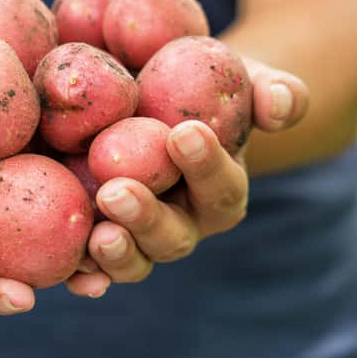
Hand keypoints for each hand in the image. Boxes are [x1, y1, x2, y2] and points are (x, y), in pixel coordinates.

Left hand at [65, 56, 308, 292]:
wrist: (154, 100)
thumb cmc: (202, 92)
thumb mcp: (240, 81)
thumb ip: (271, 90)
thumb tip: (283, 103)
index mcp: (220, 191)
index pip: (221, 186)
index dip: (206, 164)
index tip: (183, 133)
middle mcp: (182, 224)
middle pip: (173, 235)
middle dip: (147, 218)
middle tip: (117, 191)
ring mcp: (138, 238)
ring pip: (134, 259)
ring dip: (117, 253)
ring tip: (98, 235)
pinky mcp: (96, 238)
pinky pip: (90, 268)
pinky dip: (82, 276)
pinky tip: (73, 274)